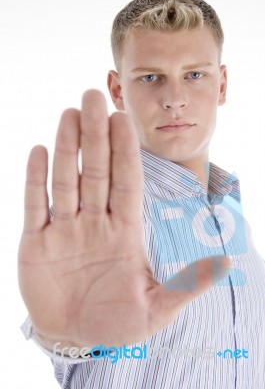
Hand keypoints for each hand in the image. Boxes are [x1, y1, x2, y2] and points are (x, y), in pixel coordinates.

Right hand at [18, 90, 230, 350]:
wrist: (76, 338)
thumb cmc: (116, 324)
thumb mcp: (157, 309)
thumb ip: (188, 285)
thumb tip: (226, 263)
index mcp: (125, 233)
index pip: (126, 182)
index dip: (125, 151)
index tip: (124, 120)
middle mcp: (95, 223)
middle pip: (96, 171)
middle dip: (96, 135)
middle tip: (94, 97)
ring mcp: (65, 230)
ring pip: (66, 180)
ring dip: (67, 147)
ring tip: (70, 114)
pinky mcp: (36, 242)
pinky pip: (36, 205)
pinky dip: (36, 179)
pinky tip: (39, 151)